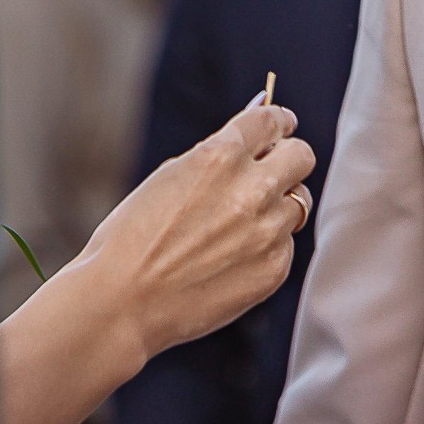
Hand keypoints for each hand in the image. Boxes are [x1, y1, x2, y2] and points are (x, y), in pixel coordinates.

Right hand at [68, 97, 314, 365]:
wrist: (121, 304)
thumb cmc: (131, 239)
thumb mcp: (168, 178)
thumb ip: (216, 154)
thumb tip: (256, 126)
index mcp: (220, 156)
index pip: (271, 119)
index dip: (278, 121)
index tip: (280, 126)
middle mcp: (252, 189)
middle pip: (302, 155)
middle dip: (289, 158)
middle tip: (274, 171)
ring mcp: (267, 231)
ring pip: (297, 203)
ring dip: (276, 207)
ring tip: (240, 226)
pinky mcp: (274, 268)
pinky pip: (285, 245)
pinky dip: (267, 247)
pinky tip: (232, 260)